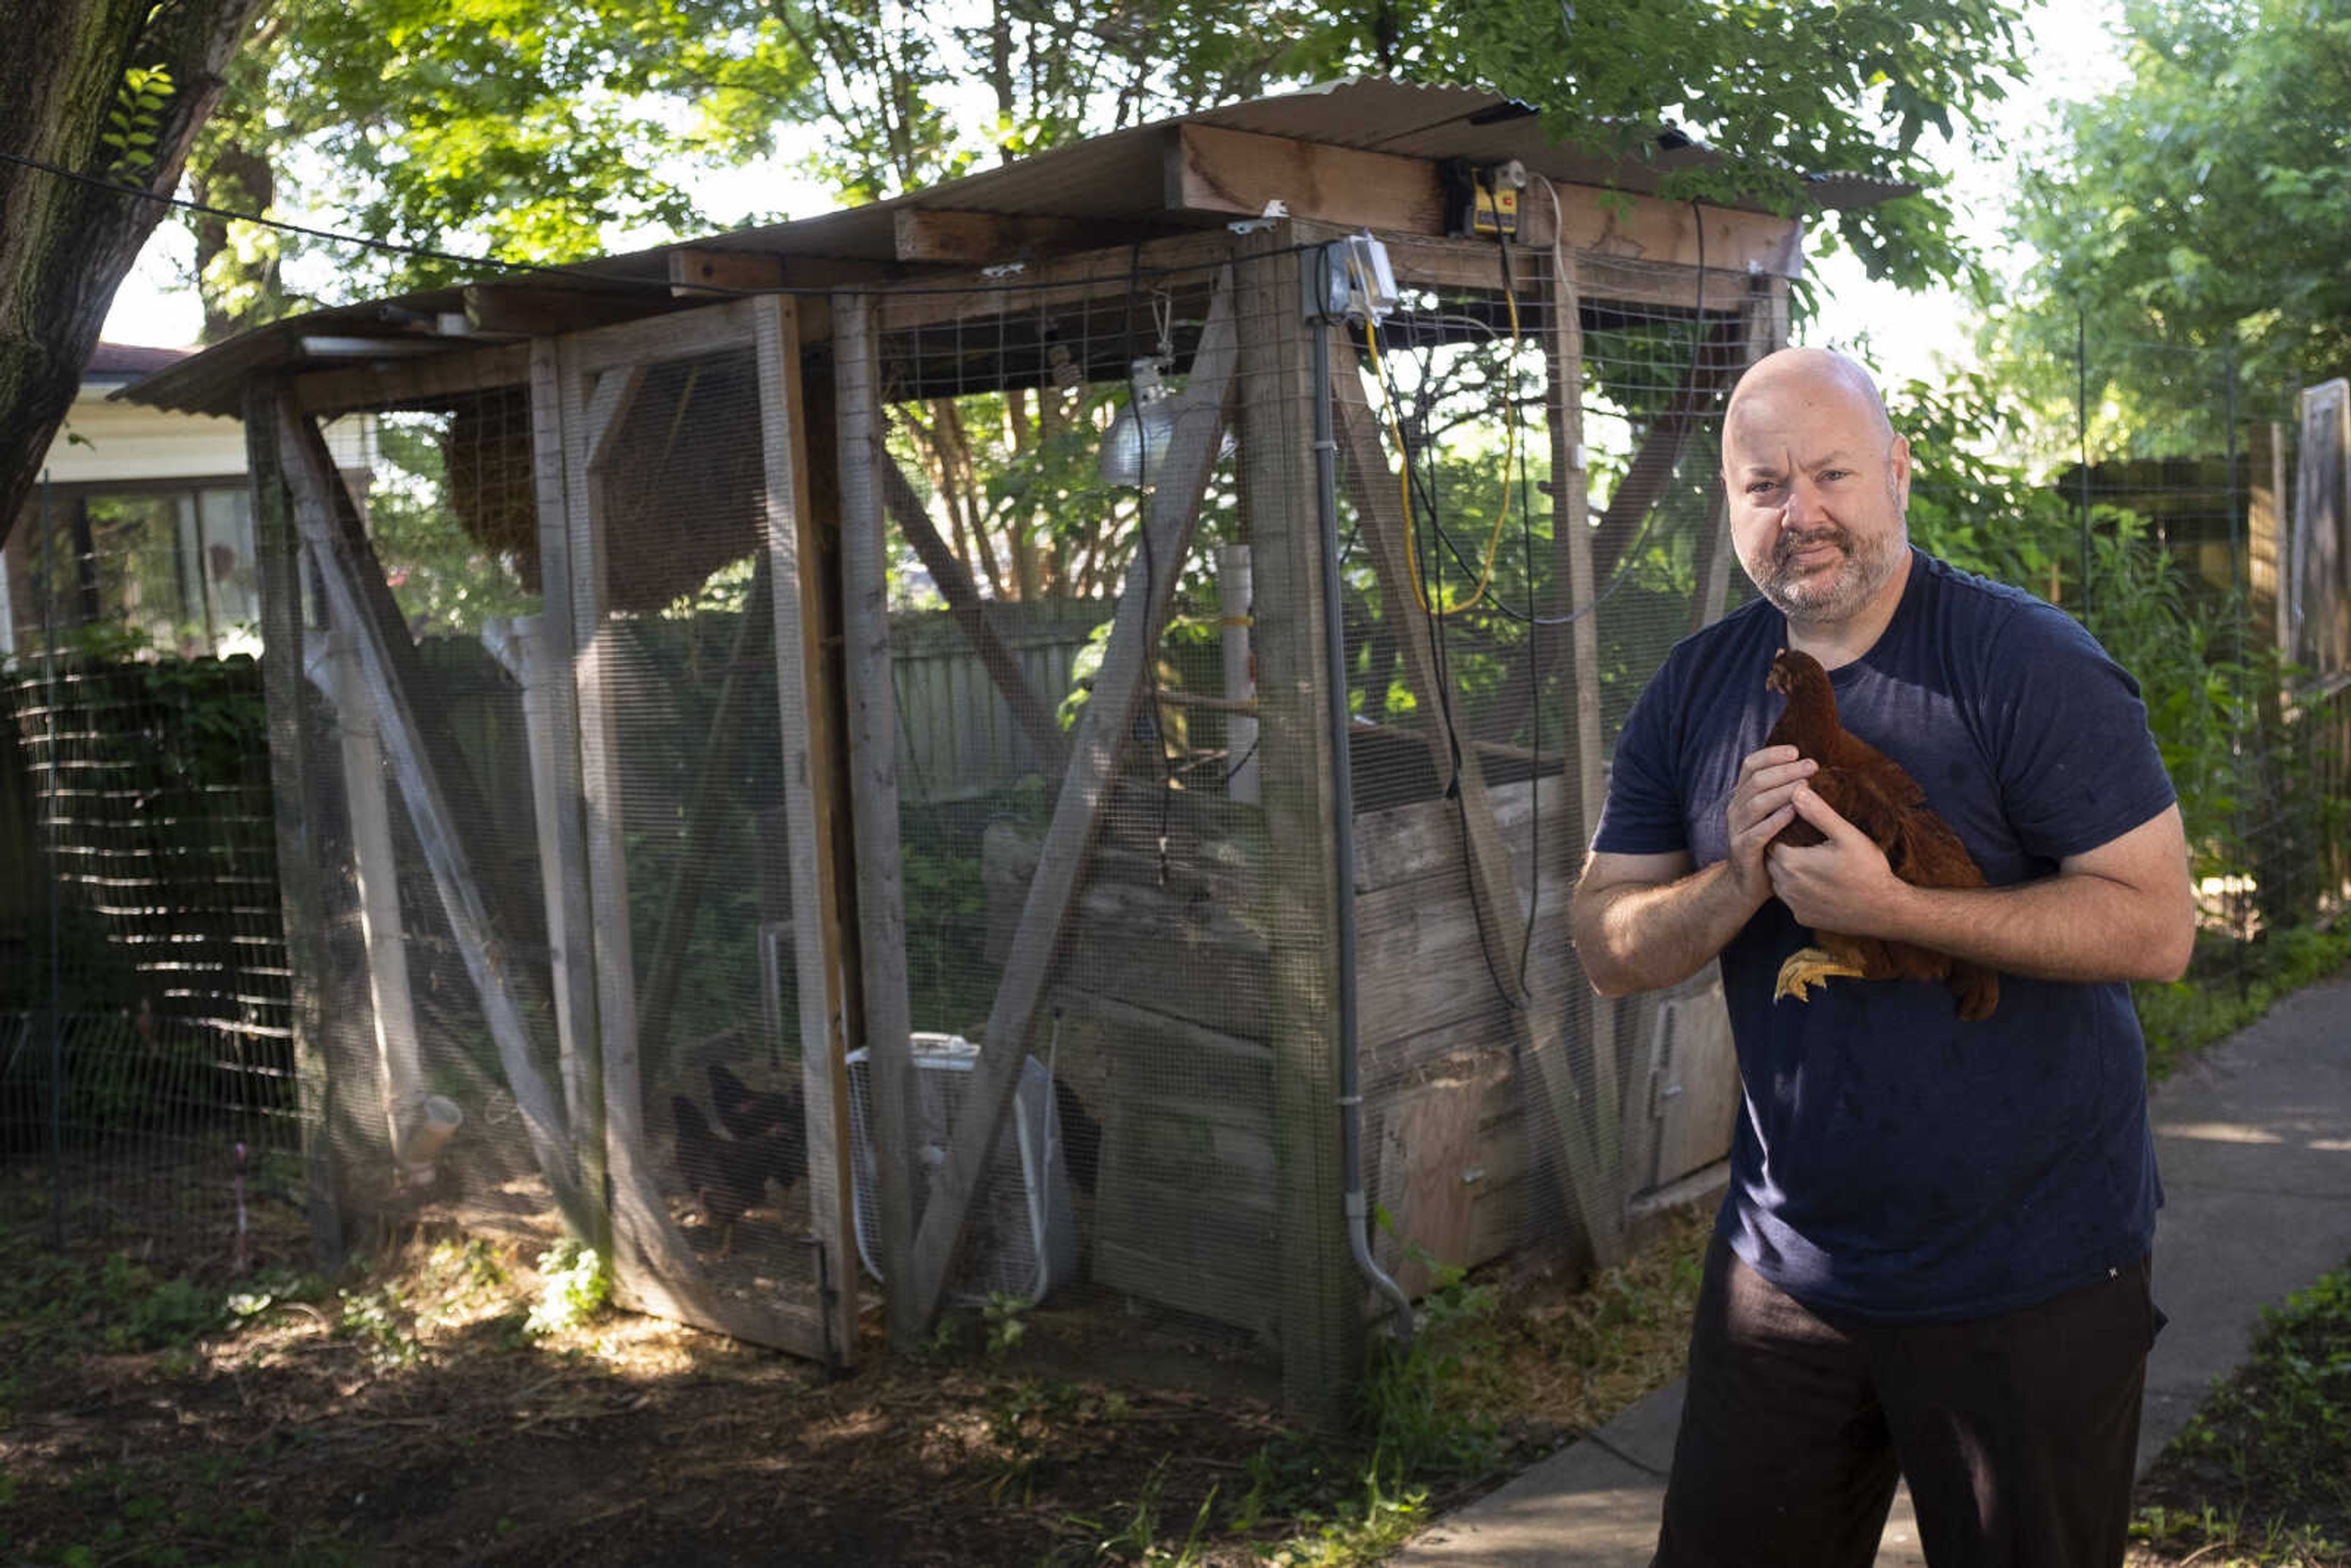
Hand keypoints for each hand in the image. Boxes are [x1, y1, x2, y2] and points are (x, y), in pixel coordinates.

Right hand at [1725, 745, 1815, 908]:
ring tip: (1806, 784)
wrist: (1748, 884)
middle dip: (1785, 770)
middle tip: (1812, 765)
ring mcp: (1737, 830)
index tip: (1796, 750)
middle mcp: (1736, 809)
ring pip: (1756, 803)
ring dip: (1782, 791)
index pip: (1750, 765)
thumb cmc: (1770, 845)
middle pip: (1756, 781)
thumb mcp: (1772, 815)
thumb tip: (1809, 767)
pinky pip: (1758, 832)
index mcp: (1742, 797)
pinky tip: (1793, 812)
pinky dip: (1775, 820)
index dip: (1772, 754)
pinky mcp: (1742, 850)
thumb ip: (1782, 793)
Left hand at [1766, 785, 1902, 931]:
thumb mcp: (1846, 835)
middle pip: (1772, 860)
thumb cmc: (1868, 870)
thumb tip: (1796, 790)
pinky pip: (1791, 899)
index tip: (1796, 824)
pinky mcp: (1802, 918)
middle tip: (1803, 840)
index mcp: (1791, 863)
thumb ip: (1818, 813)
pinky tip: (1816, 881)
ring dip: (1789, 870)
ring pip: (1779, 880)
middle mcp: (1785, 886)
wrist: (1884, 911)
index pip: (1771, 838)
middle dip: (1784, 849)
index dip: (1782, 829)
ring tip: (1810, 858)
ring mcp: (1793, 905)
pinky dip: (1798, 889)